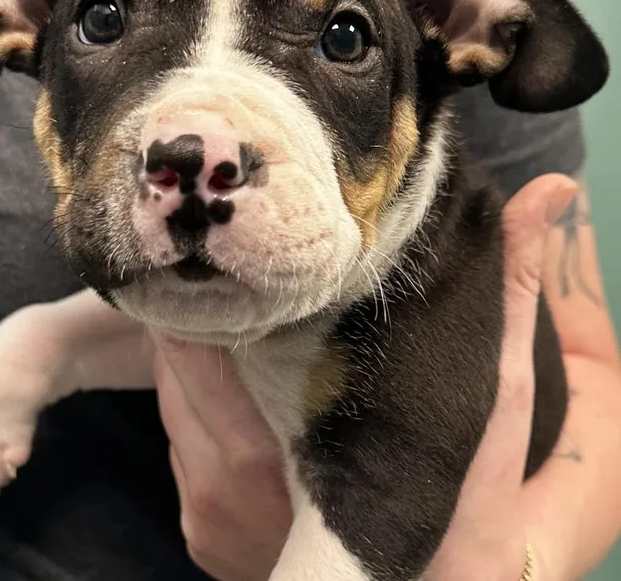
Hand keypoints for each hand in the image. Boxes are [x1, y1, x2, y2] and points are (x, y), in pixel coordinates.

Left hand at [154, 173, 576, 580]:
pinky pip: (178, 443)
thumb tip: (549, 190)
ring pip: (173, 404)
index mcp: (271, 458)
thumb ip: (508, 300)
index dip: (209, 297)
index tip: (227, 253)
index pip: (200, 350)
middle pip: (175, 373)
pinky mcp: (199, 532)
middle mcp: (224, 491)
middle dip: (196, 323)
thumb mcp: (492, 402)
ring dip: (193, 365)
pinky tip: (233, 388)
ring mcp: (207, 517)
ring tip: (226, 324)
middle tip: (222, 277)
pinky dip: (196, 408)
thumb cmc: (468, 510)